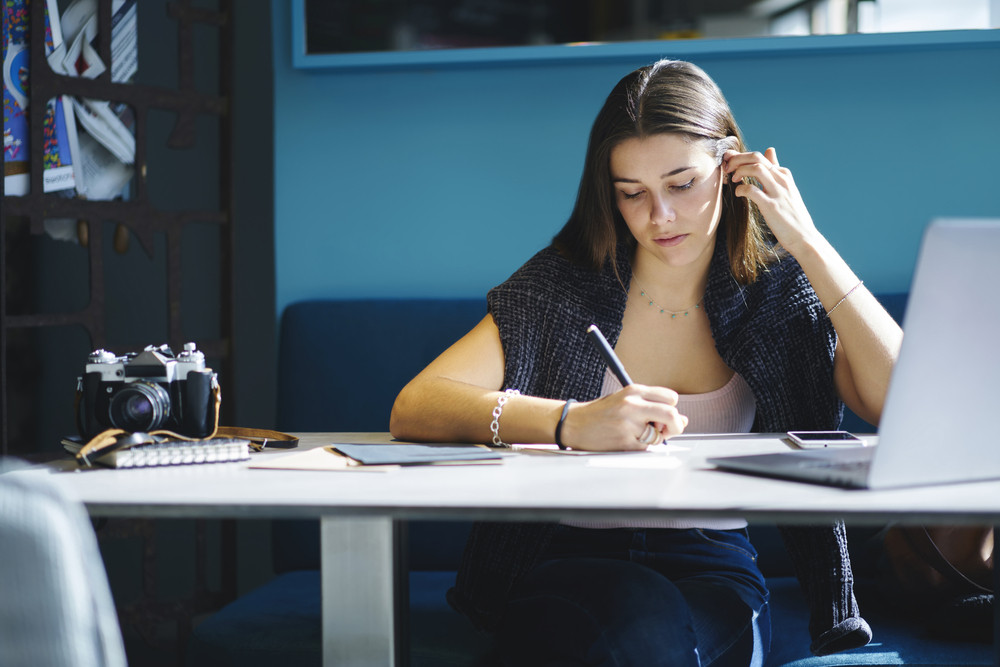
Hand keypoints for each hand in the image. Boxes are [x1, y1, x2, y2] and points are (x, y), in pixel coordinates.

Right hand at [560, 384, 687, 450]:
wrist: (573, 424)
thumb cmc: (601, 412)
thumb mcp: (625, 400)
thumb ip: (652, 406)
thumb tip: (683, 420)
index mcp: (633, 391)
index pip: (671, 398)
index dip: (672, 409)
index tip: (664, 416)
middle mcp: (632, 405)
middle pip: (671, 414)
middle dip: (675, 425)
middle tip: (667, 430)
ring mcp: (628, 424)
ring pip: (659, 435)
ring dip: (654, 438)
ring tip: (635, 434)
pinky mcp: (624, 442)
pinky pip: (646, 448)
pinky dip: (641, 447)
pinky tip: (626, 440)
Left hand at [722, 147, 820, 255]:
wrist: (803, 236)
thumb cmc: (791, 214)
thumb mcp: (786, 187)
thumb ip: (776, 169)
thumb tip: (770, 150)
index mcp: (783, 174)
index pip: (760, 156)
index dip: (740, 157)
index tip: (729, 163)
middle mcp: (781, 180)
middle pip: (756, 157)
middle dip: (737, 159)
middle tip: (727, 168)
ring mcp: (777, 192)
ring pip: (755, 169)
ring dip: (739, 171)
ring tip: (732, 180)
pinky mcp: (771, 206)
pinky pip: (752, 190)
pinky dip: (741, 189)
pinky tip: (738, 194)